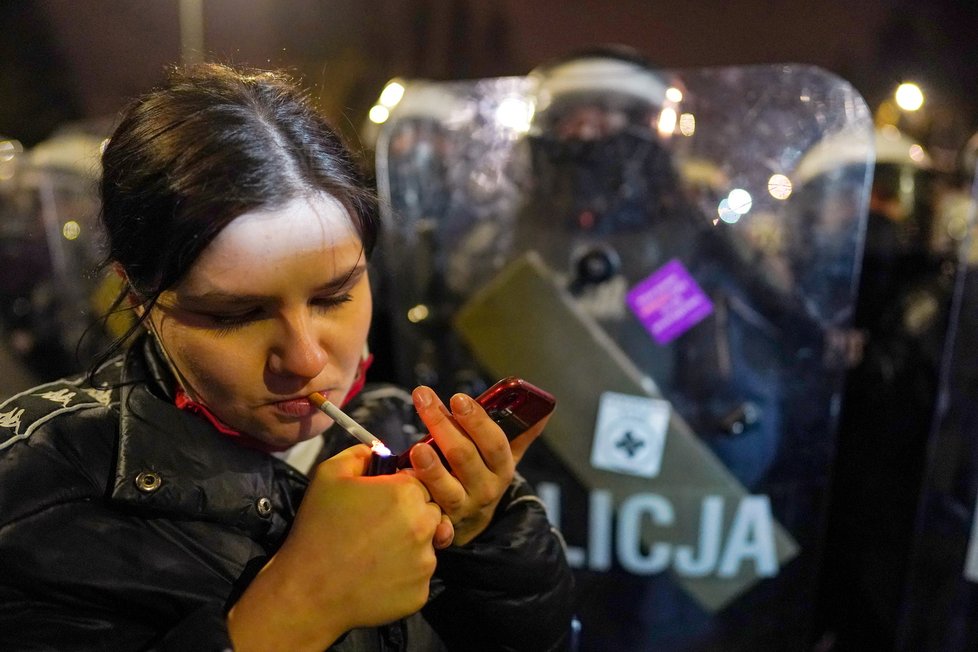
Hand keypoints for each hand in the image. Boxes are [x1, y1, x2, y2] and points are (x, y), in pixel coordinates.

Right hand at [228, 445, 443, 650]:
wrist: (308, 591)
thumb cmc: (318, 530)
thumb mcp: (329, 475)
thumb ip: (360, 454)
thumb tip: (378, 450)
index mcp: (406, 493)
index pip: (420, 482)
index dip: (400, 490)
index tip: (381, 503)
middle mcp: (424, 525)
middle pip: (431, 512)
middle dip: (411, 516)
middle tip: (378, 528)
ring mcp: (425, 562)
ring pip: (428, 546)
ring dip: (410, 546)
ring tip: (376, 554)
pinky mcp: (421, 593)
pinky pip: (419, 577)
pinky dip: (404, 577)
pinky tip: (377, 577)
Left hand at [407, 386, 549, 545]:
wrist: (473, 522)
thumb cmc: (484, 475)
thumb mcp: (504, 458)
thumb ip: (521, 433)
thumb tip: (545, 410)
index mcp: (502, 468)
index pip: (494, 442)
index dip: (477, 420)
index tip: (458, 398)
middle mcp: (484, 489)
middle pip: (464, 456)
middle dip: (443, 424)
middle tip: (424, 398)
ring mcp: (461, 507)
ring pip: (446, 488)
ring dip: (431, 467)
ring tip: (416, 447)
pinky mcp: (439, 521)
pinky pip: (426, 507)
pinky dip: (414, 490)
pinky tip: (402, 474)